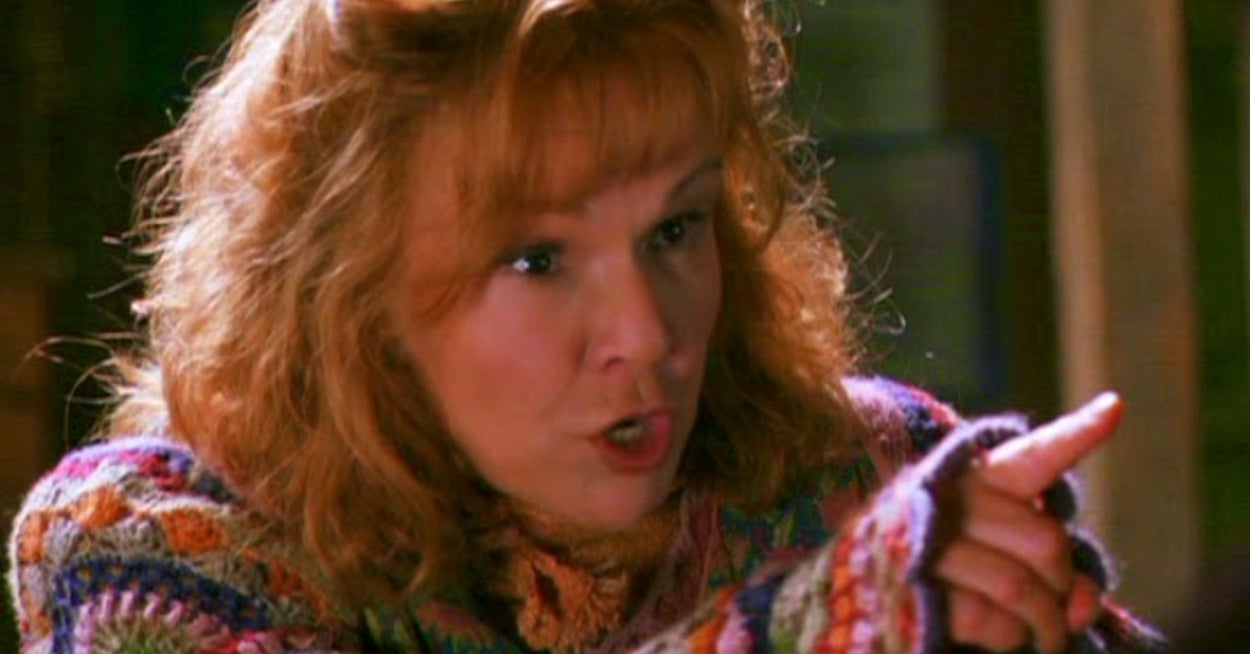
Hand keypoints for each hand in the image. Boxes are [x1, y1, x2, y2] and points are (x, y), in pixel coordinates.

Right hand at [936, 392, 1121, 652]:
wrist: (875, 587)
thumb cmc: (956, 561)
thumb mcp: (1010, 553)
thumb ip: (1057, 569)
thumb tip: (1081, 609)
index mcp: (978, 475)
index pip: (1034, 456)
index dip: (1075, 436)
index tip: (1114, 409)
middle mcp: (951, 497)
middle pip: (1045, 542)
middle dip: (1063, 583)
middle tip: (1061, 606)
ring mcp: (928, 542)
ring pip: (1019, 586)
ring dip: (1046, 621)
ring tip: (1049, 634)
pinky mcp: (916, 588)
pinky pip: (988, 618)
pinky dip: (1011, 636)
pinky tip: (1009, 634)